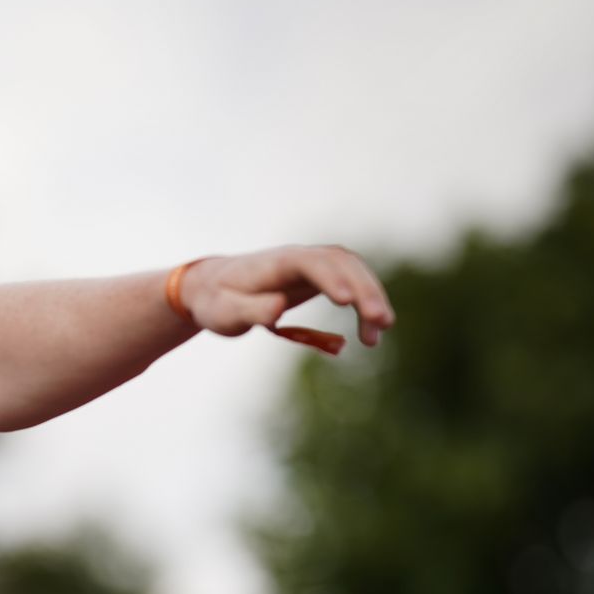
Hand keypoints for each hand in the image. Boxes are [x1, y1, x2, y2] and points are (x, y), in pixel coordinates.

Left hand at [179, 245, 394, 348]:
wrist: (213, 288)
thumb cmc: (218, 302)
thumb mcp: (226, 314)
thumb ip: (251, 310)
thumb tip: (279, 308)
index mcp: (276, 263)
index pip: (311, 263)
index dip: (330, 278)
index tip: (345, 302)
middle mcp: (299, 257)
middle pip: (341, 264)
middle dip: (364, 290)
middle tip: (380, 323)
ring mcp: (313, 264)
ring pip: (353, 271)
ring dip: (371, 298)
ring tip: (377, 336)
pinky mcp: (320, 276)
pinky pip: (351, 284)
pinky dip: (364, 306)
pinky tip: (370, 335)